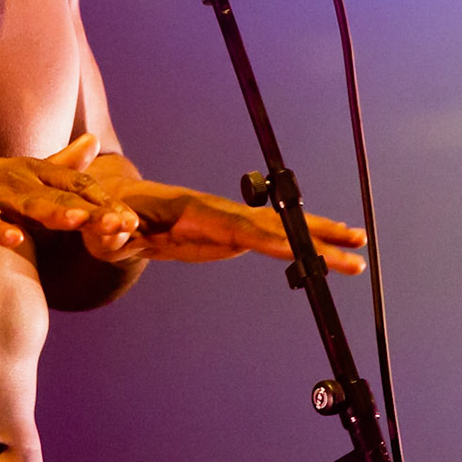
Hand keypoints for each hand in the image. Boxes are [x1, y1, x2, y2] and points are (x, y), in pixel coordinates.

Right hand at [0, 135, 130, 253]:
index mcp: (28, 172)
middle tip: (123, 223)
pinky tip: (16, 241)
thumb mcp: (17, 176)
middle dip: (93, 210)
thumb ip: (58, 163)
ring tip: (79, 221)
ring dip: (53, 212)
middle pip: (59, 194)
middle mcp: (12, 179)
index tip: (133, 220)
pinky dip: (0, 231)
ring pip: (25, 205)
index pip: (75, 184)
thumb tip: (93, 142)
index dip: (104, 201)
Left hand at [84, 160, 365, 274]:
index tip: (306, 249)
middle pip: (275, 223)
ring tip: (359, 247)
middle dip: (316, 234)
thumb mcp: (103, 231)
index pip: (243, 227)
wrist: (110, 209)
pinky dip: (302, 242)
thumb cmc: (103, 219)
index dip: (276, 238)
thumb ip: (111, 229)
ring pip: (281, 227)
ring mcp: (229, 220)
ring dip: (320, 236)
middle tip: (355, 247)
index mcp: (195, 209)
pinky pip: (273, 238)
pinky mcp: (232, 233)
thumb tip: (119, 227)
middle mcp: (219, 210)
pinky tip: (328, 252)